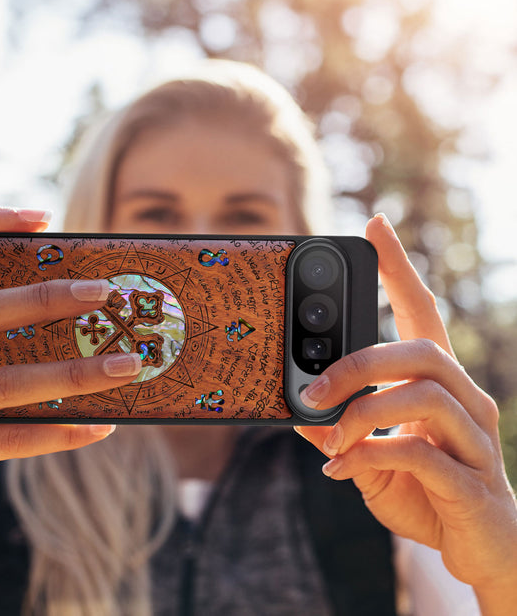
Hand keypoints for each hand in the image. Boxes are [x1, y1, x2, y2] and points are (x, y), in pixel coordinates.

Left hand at [295, 214, 516, 607]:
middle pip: (421, 350)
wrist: (481, 551)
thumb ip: (339, 431)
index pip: (422, 311)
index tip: (375, 225)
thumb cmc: (426, 493)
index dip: (399, 268)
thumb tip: (296, 412)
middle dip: (358, 363)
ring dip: (362, 413)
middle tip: (312, 388)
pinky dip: (370, 456)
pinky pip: (421, 454)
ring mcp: (476, 439)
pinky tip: (341, 470)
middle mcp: (466, 400)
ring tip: (329, 438)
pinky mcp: (474, 482)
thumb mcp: (369, 456)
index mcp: (439, 384)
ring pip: (424, 395)